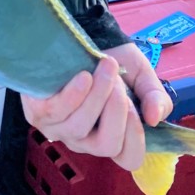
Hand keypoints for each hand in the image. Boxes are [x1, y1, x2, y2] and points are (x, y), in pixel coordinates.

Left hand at [21, 43, 173, 171]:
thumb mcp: (141, 75)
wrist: (82, 36)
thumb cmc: (113, 61)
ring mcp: (61, 130)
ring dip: (96, 95)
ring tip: (105, 66)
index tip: (134, 107)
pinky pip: (56, 113)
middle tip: (117, 82)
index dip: (135, 138)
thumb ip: (155, 96)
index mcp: (113, 136)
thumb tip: (154, 118)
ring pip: (79, 127)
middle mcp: (86, 141)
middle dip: (115, 111)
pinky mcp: (39, 114)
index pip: (129, 158)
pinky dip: (73, 95)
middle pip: (106, 145)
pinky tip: (83, 76)